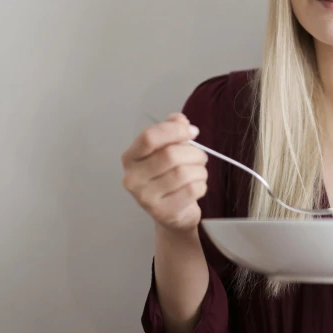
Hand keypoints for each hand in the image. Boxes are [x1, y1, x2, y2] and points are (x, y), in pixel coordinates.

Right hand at [121, 113, 207, 232]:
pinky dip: (201, 185)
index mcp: (130, 157)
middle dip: (194, 152)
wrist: (172, 213)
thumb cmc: (169, 176)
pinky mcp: (162, 212)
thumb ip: (172, 130)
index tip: (192, 131)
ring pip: (183, 173)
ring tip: (199, 172)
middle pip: (170, 155)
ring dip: (200, 169)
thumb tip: (180, 119)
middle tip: (200, 156)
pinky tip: (197, 187)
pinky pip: (191, 190)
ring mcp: (145, 198)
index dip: (175, 130)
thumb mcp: (168, 150)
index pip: (149, 137)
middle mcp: (132, 178)